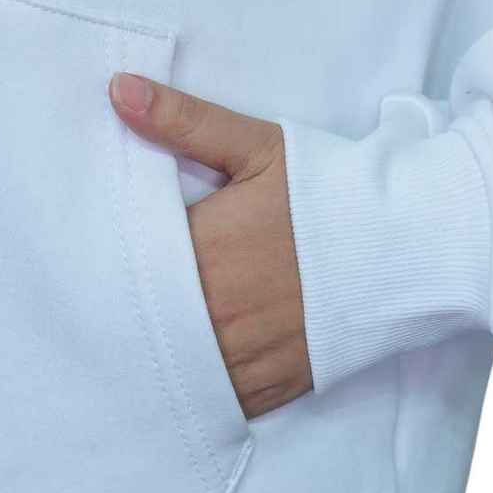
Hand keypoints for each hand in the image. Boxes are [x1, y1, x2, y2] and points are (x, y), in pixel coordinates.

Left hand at [108, 72, 312, 418]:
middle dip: (122, 320)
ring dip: (157, 362)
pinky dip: (200, 394)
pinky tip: (184, 384)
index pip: (129, 270)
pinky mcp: (277, 383)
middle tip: (92, 317)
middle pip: (145, 327)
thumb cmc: (334, 192)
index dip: (106, 270)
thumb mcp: (260, 147)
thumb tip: (118, 91)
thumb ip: (184, 121)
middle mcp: (216, 312)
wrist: (410, 244)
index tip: (82, 269)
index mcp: (202, 252)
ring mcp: (246, 354)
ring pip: (176, 373)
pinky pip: (221, 402)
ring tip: (129, 353)